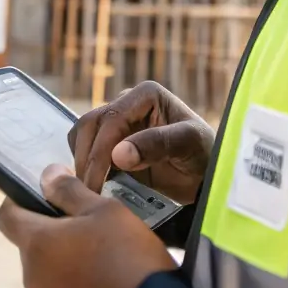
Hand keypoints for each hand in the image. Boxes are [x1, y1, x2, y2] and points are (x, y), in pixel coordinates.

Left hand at [0, 164, 177, 287]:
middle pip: (29, 241)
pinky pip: (58, 282)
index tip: (43, 194)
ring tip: (97, 247)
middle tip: (84, 220)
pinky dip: (72, 272)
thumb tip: (48, 175)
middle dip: (51, 227)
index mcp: (37, 244)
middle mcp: (32, 274)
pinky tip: (99, 269)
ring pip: (45, 263)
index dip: (19, 199)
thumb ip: (69, 191)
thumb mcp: (103, 210)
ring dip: (63, 252)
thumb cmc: (127, 256)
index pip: (6, 216)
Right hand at [69, 80, 213, 203]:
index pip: (111, 119)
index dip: (99, 151)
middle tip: (89, 192)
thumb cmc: (203, 154)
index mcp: (146, 94)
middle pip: (90, 124)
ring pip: (83, 134)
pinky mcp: (113, 141)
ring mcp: (119, 121)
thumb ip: (156, 145)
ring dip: (82, 160)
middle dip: (86, 158)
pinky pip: (88, 147)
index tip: (95, 182)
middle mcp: (128, 102)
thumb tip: (118, 154)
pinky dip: (85, 164)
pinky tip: (95, 184)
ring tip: (90, 190)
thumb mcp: (187, 145)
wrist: (206, 174)